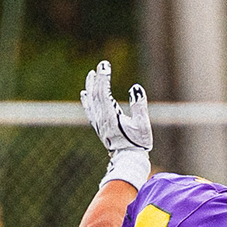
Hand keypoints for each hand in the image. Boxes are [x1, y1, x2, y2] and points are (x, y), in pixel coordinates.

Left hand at [81, 60, 152, 188]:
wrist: (128, 161)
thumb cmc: (138, 144)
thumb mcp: (143, 125)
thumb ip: (139, 106)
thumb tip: (135, 88)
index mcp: (111, 117)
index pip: (103, 93)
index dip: (103, 78)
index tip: (105, 65)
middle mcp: (101, 119)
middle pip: (96, 94)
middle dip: (98, 78)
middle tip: (102, 65)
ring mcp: (99, 124)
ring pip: (91, 102)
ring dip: (90, 87)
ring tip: (91, 74)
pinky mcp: (99, 127)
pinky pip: (89, 111)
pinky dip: (86, 101)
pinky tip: (84, 93)